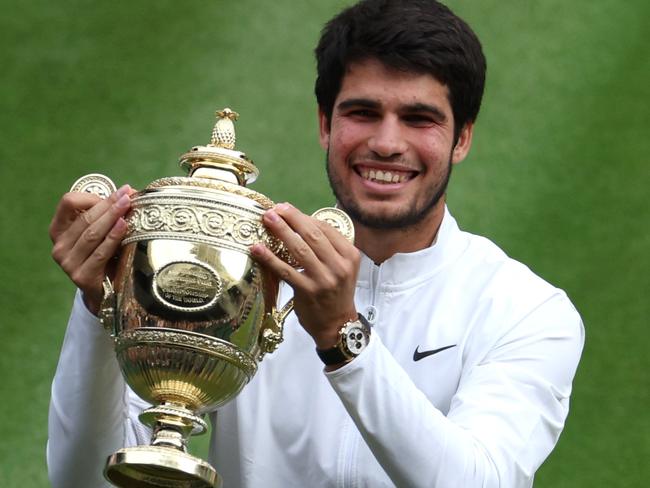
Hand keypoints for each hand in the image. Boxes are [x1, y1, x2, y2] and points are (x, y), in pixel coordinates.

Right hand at [49, 184, 133, 314]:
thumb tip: (129, 192)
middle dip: (109, 204)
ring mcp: (68, 262)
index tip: (116, 194)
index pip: (68, 203)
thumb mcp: (100, 234)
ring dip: (112, 217)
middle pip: (85, 218)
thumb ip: (107, 215)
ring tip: (127, 206)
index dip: (92, 196)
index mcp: (59, 230)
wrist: (104, 292)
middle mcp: (59, 245)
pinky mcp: (81, 275)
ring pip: (92, 234)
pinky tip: (124, 226)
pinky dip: (113, 237)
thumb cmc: (104, 256)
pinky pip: (100, 252)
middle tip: (127, 195)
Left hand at [251, 203, 359, 348]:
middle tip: (275, 209)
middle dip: (292, 218)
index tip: (287, 208)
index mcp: (349, 255)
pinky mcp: (308, 292)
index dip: (304, 216)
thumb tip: (300, 222)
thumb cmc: (337, 292)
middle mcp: (339, 266)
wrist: (338, 324)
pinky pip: (286, 270)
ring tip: (267, 219)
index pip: (326, 228)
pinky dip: (270, 258)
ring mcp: (324, 279)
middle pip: (313, 234)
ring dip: (281, 231)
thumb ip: (328, 247)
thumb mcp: (342, 267)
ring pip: (299, 249)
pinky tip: (258, 249)